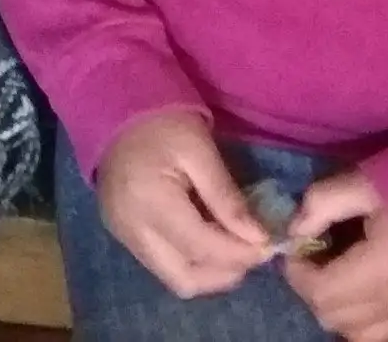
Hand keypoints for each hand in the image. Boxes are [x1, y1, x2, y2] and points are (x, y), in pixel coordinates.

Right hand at [97, 111, 274, 299]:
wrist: (118, 108)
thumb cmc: (164, 123)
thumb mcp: (201, 150)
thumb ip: (227, 197)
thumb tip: (258, 239)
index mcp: (150, 202)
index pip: (202, 248)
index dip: (240, 253)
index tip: (269, 246)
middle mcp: (132, 229)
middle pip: (185, 280)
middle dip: (225, 273)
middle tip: (251, 251)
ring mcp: (124, 236)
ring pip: (175, 278)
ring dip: (210, 272)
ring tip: (233, 246)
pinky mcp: (124, 236)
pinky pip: (164, 265)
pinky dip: (193, 261)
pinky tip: (209, 238)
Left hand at [281, 169, 387, 340]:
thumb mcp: (364, 182)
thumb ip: (322, 203)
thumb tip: (294, 230)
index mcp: (382, 268)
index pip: (322, 293)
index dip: (297, 272)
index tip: (297, 245)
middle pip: (334, 318)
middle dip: (312, 289)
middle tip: (314, 255)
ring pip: (357, 333)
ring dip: (336, 309)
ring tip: (337, 271)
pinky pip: (383, 333)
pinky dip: (362, 319)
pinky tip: (362, 286)